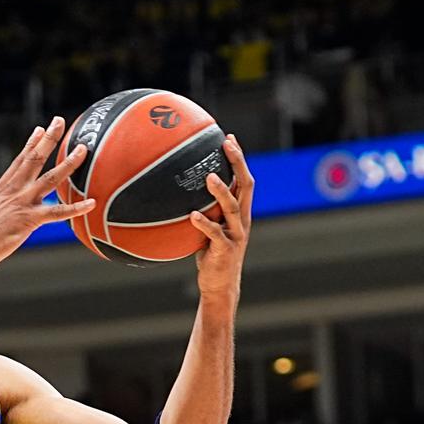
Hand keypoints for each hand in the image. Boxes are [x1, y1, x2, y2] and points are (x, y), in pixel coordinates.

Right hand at [0, 117, 93, 273]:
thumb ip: (1, 204)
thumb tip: (5, 206)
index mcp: (3, 187)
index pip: (20, 159)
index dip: (32, 143)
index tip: (41, 129)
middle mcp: (14, 189)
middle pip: (34, 158)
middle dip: (49, 138)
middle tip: (60, 121)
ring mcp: (23, 202)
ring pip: (51, 178)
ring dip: (68, 163)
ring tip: (82, 150)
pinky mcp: (30, 220)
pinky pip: (58, 213)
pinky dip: (76, 208)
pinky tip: (90, 203)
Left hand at [189, 134, 253, 301]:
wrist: (220, 285)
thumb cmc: (210, 254)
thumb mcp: (207, 228)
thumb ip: (202, 209)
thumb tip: (177, 192)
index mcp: (239, 212)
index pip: (243, 179)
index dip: (238, 158)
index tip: (228, 138)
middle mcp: (241, 220)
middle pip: (245, 186)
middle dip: (237, 163)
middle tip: (226, 145)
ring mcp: (236, 234)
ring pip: (232, 207)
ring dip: (221, 191)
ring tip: (209, 178)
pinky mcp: (225, 250)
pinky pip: (215, 234)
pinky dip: (204, 223)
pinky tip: (193, 215)